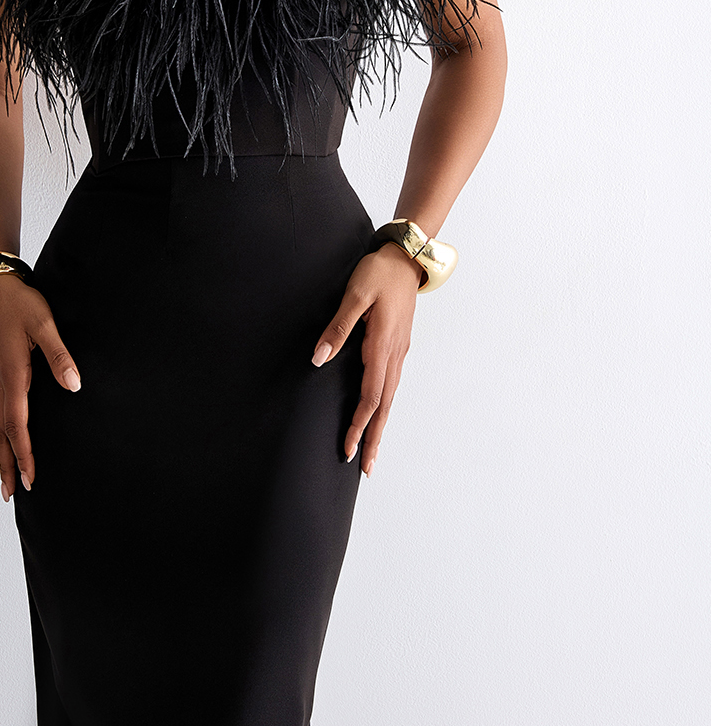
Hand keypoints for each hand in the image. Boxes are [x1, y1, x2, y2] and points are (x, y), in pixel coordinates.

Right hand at [0, 272, 81, 500]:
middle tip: (11, 493)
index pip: (17, 424)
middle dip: (7, 463)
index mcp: (12, 374)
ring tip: (4, 477)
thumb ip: (59, 355)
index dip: (24, 453)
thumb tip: (74, 385)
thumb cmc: (20, 302)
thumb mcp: (44, 323)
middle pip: (0, 432)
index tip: (30, 478)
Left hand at [311, 242, 422, 475]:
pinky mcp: (398, 346)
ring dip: (380, 425)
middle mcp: (394, 354)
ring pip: (389, 396)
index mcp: (382, 345)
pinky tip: (379, 412)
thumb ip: (337, 328)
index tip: (348, 448)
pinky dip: (384, 405)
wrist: (406, 258)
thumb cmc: (378, 273)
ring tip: (371, 450)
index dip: (359, 424)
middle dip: (373, 437)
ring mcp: (399, 351)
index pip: (370, 396)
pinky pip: (391, 383)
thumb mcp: (354, 295)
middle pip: (384, 405)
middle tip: (365, 468)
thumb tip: (318, 359)